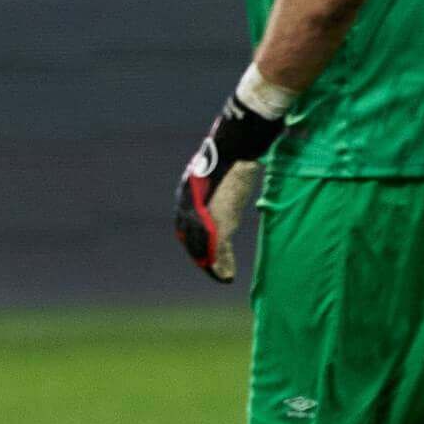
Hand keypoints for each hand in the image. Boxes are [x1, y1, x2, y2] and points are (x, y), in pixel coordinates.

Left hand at [174, 87, 286, 283]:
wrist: (236, 146)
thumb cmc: (234, 155)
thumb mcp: (223, 173)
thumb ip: (224, 187)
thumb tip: (234, 187)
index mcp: (187, 192)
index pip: (186, 224)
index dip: (195, 241)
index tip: (203, 253)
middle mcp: (186, 203)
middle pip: (190, 238)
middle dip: (200, 255)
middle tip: (212, 269)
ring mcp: (198, 212)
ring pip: (200, 246)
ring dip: (210, 264)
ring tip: (222, 276)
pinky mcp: (215, 218)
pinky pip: (214, 246)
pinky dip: (220, 263)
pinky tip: (226, 275)